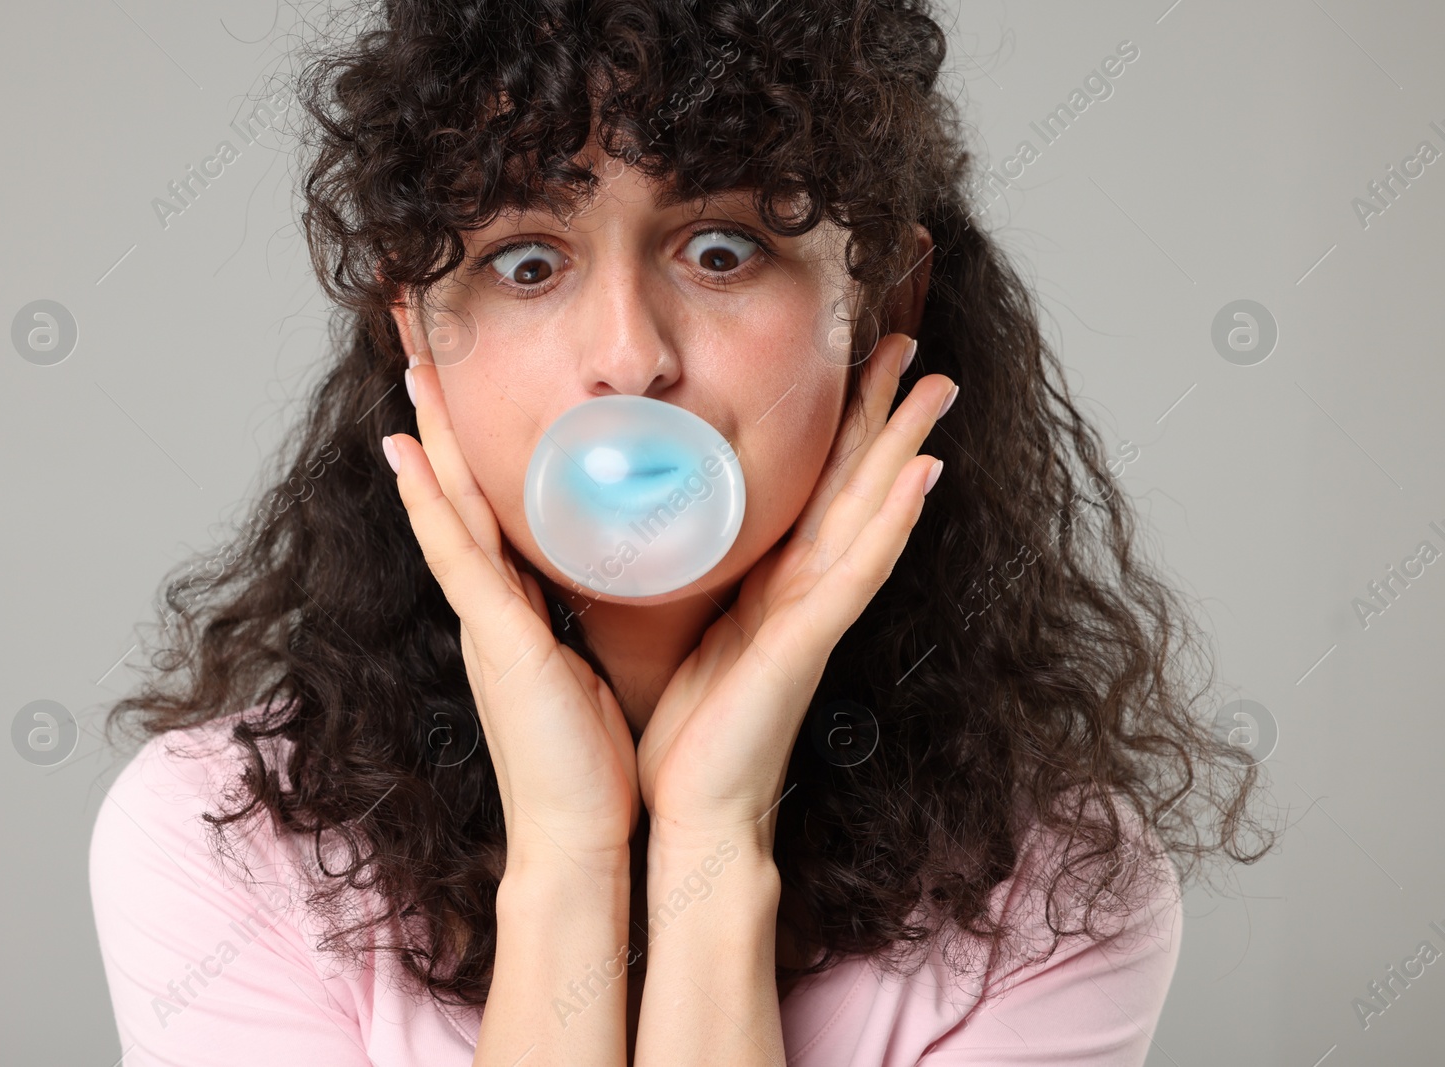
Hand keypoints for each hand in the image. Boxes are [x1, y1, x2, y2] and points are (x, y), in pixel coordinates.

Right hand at [385, 342, 639, 866]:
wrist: (578, 834)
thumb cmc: (588, 759)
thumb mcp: (587, 664)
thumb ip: (581, 615)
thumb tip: (604, 569)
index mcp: (514, 607)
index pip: (485, 505)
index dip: (466, 444)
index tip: (458, 383)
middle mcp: (488, 603)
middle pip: (454, 490)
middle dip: (438, 418)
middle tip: (420, 345)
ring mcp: (483, 619)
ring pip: (448, 507)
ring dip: (427, 436)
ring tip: (410, 366)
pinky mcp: (496, 639)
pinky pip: (457, 556)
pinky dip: (428, 505)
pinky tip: (405, 454)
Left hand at [635, 333, 953, 851]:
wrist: (693, 814)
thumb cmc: (689, 736)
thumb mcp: (690, 636)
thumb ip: (699, 583)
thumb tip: (673, 531)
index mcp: (774, 587)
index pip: (819, 492)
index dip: (845, 430)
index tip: (861, 367)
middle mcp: (805, 593)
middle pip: (856, 486)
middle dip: (888, 417)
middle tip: (919, 350)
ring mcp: (815, 616)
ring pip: (870, 513)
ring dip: (905, 448)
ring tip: (937, 389)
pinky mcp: (808, 644)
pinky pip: (858, 572)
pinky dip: (894, 523)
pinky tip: (923, 475)